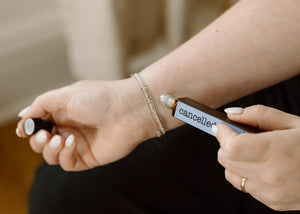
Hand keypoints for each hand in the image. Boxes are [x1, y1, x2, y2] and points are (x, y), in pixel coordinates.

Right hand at [16, 78, 155, 170]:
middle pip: (42, 142)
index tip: (25, 130)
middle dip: (38, 140)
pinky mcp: (89, 158)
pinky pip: (67, 164)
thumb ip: (42, 104)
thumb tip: (25, 116)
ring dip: (48, 149)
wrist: (129, 110)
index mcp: (64, 112)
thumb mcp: (66, 94)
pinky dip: (64, 155)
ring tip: (58, 138)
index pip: (40, 125)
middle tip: (45, 134)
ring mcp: (79, 144)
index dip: (30, 129)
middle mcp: (70, 128)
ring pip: (52, 155)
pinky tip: (72, 143)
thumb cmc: (101, 98)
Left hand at [214, 105, 299, 210]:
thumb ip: (259, 115)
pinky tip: (260, 165)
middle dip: (225, 144)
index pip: (232, 146)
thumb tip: (231, 114)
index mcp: (278, 152)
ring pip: (230, 174)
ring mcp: (271, 193)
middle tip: (236, 135)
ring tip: (251, 150)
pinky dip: (244, 173)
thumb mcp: (294, 123)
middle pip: (226, 159)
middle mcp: (271, 176)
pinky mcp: (272, 202)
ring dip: (233, 160)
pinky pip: (244, 186)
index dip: (222, 133)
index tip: (220, 125)